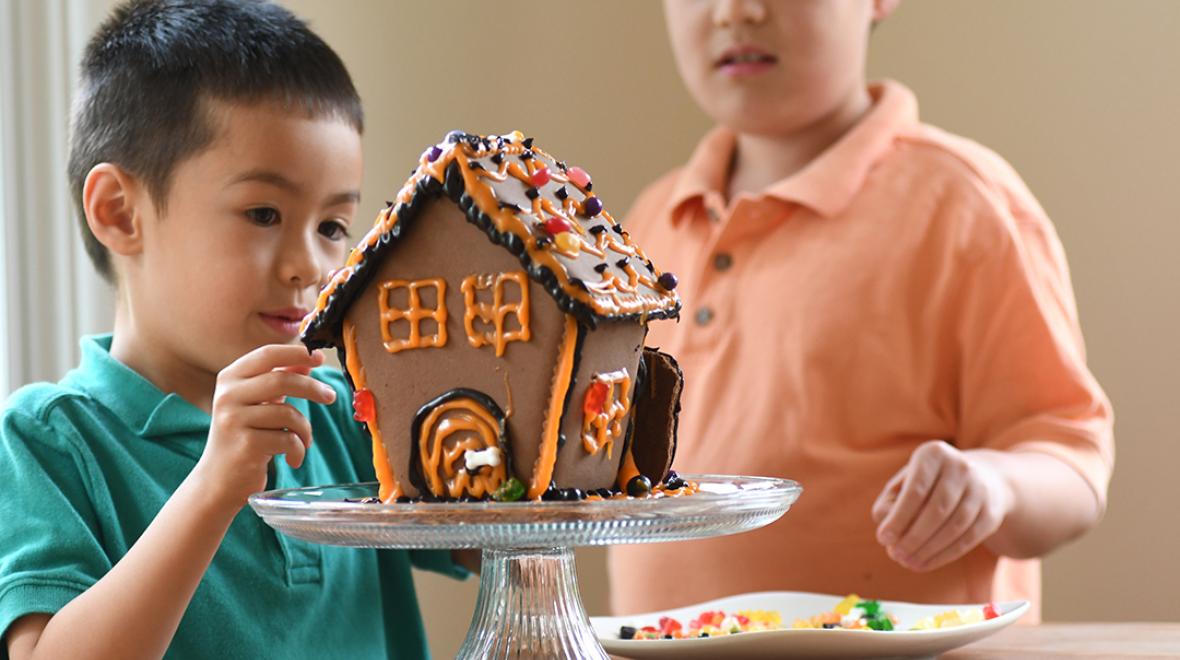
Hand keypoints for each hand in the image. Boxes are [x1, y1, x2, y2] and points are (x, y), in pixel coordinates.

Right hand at [193, 345, 335, 509]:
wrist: (219, 480)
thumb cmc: (243, 437)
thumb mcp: (258, 403)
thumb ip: (278, 379)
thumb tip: (307, 360)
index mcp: (230, 378)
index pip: (267, 354)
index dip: (296, 352)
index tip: (318, 356)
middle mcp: (228, 395)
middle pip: (281, 380)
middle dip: (312, 388)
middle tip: (330, 396)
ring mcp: (233, 420)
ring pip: (288, 413)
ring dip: (305, 429)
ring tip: (303, 441)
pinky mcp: (245, 445)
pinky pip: (287, 439)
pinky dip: (298, 450)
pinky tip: (293, 458)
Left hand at [871, 441, 1013, 571]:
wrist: (978, 479)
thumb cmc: (927, 484)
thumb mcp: (904, 484)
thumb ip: (888, 505)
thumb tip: (887, 535)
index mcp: (934, 454)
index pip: (916, 490)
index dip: (899, 517)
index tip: (883, 538)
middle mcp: (961, 467)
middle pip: (937, 509)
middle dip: (914, 536)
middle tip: (896, 555)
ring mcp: (981, 489)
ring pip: (955, 526)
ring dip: (929, 549)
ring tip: (908, 562)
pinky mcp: (992, 512)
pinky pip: (968, 538)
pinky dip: (945, 554)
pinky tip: (926, 563)